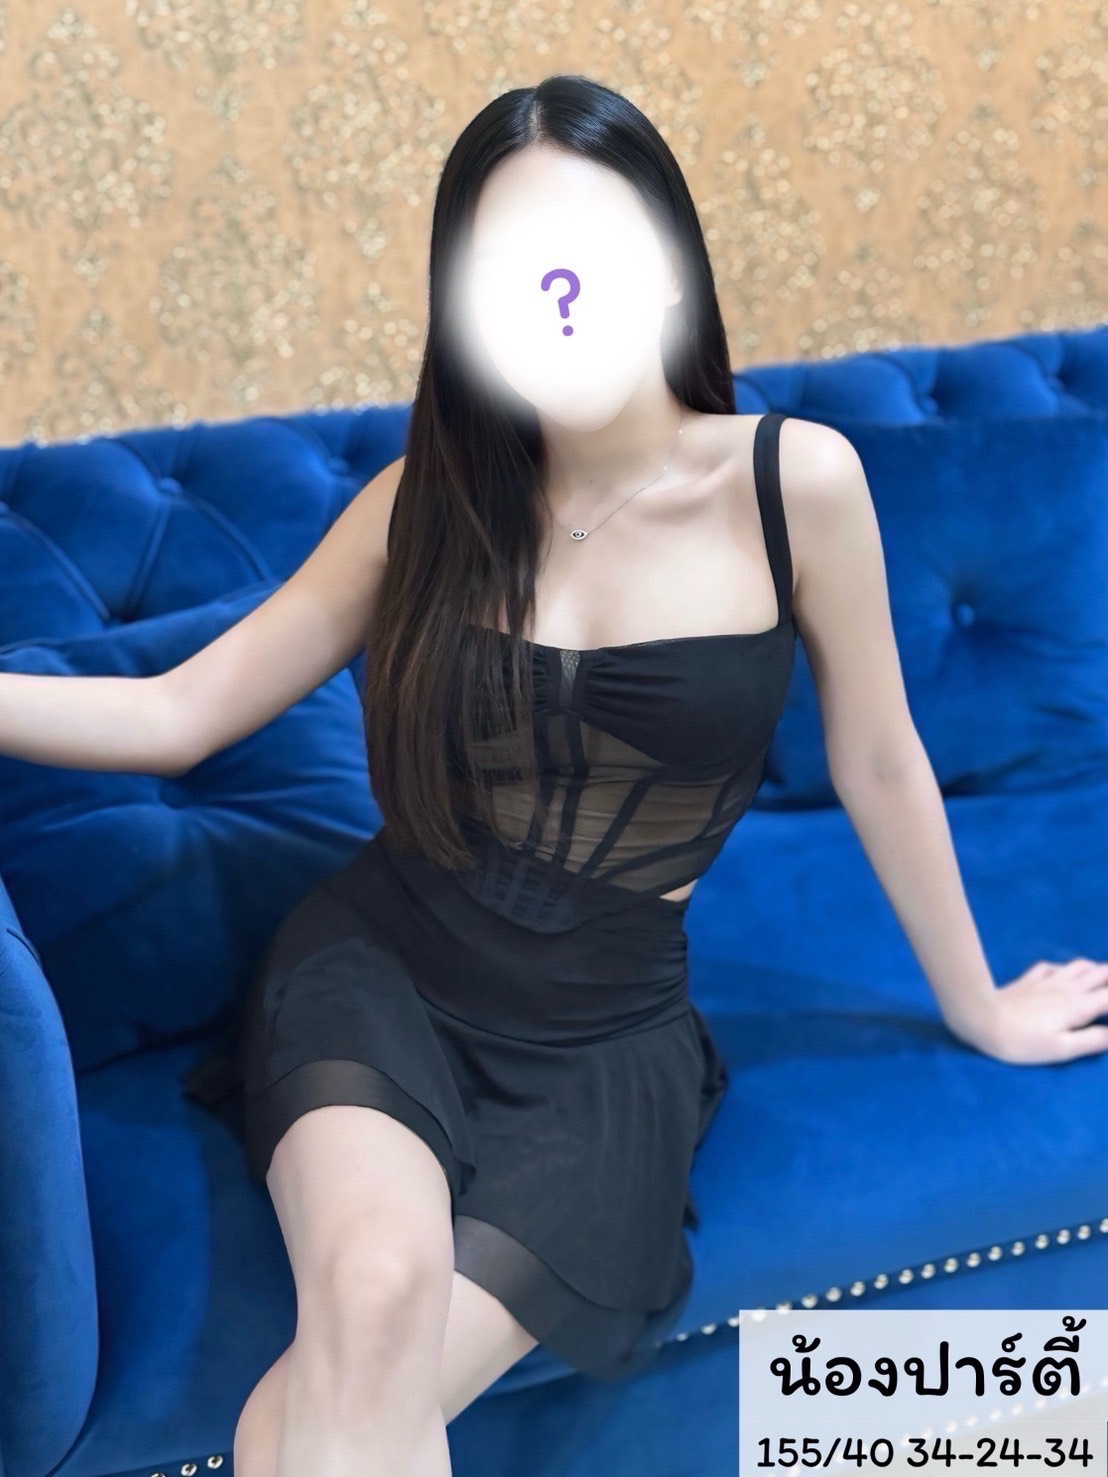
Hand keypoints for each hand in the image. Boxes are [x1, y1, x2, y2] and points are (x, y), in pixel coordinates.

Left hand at [942, 958, 1107, 1064]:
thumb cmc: (1023, 1041)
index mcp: (1079, 1006)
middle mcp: (1068, 987)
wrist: (983, 1019)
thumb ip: (1093, 1040)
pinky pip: (1053, 966)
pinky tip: (1064, 972)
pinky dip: (1066, 968)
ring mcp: (1047, 980)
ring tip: (1103, 975)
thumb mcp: (1062, 1049)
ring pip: (1079, 965)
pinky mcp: (1029, 979)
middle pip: (1101, 973)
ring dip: (1096, 968)